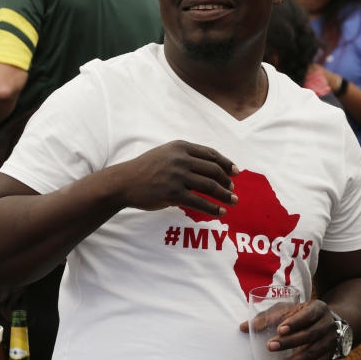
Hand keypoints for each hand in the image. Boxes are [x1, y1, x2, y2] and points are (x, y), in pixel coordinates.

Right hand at [110, 140, 237, 216]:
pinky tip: (221, 212)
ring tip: (233, 201)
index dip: (226, 163)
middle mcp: (180, 159)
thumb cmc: (146, 169)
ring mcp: (177, 176)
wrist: (124, 182)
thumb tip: (210, 167)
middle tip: (233, 190)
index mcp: (180, 147)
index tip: (236, 172)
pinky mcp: (173, 194)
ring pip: (210, 186)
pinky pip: (199, 202)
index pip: (211, 154)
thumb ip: (185, 156)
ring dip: (225, 195)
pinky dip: (213, 208)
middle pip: (213, 170)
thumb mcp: (165, 154)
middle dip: (227, 181)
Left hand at [240, 300, 336, 359]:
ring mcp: (329, 342)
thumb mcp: (289, 309)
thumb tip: (244, 327)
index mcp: (318, 308)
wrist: (328, 322)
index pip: (307, 315)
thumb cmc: (301, 314)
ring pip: (312, 354)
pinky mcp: (328, 357)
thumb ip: (268, 316)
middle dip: (289, 342)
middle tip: (270, 347)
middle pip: (310, 335)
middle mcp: (327, 325)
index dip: (294, 322)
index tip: (279, 329)